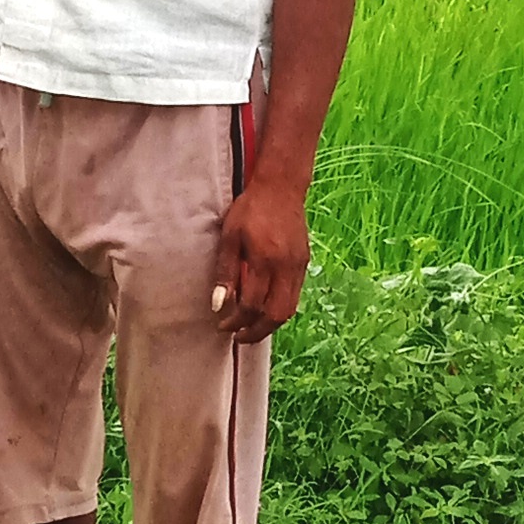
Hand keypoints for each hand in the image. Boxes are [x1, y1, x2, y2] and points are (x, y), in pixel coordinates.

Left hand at [211, 176, 311, 341]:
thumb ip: (225, 272)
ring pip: (289, 309)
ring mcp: (298, 266)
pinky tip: (264, 308)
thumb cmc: (250, 209)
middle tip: (238, 336)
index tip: (222, 325)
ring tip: (251, 327)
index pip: (252, 305)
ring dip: (269, 324)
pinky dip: (279, 309)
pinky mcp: (304, 263)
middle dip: (256, 332)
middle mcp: (286, 267)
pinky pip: (294, 295)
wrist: (281, 187)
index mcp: (265, 260)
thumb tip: (219, 305)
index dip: (236, 321)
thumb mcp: (229, 237)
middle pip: (276, 315)